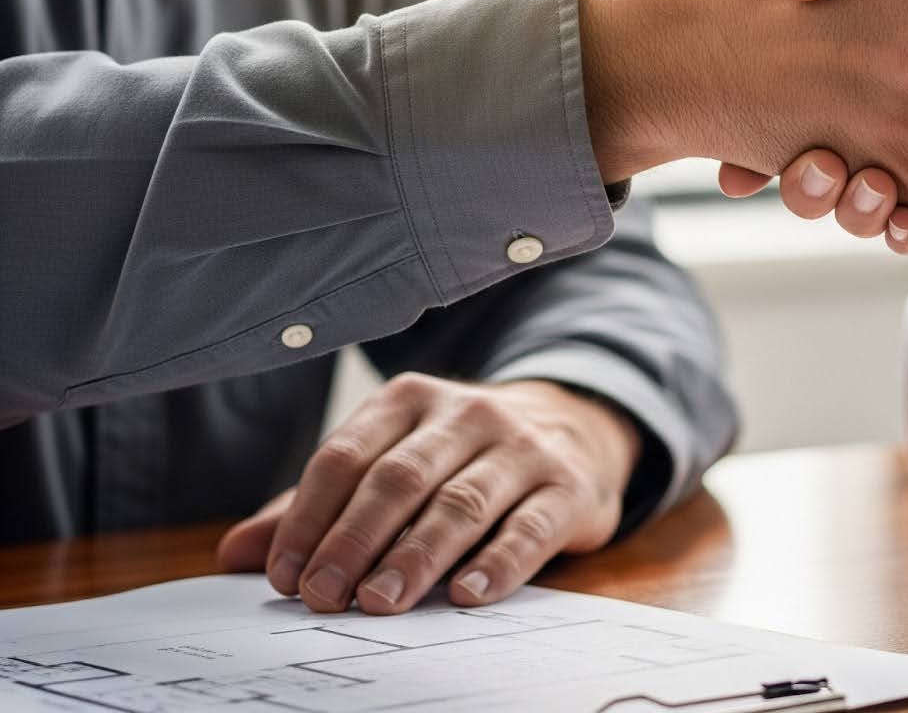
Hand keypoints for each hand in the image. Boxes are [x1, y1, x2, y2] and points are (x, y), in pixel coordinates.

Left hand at [215, 372, 640, 613]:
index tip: (284, 577)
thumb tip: (235, 553)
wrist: (576, 430)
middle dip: (355, 540)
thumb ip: (319, 507)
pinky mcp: (565, 486)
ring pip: (461, 501)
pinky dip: (498, 562)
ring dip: (416, 555)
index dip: (309, 517)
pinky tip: (466, 594)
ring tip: (380, 603)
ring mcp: (521, 446)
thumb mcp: (394, 461)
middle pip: (399, 478)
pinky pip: (530, 525)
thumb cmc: (463, 459)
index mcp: (411, 400)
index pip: (346, 455)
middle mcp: (468, 412)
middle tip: (323, 598)